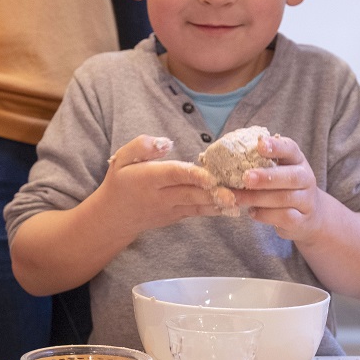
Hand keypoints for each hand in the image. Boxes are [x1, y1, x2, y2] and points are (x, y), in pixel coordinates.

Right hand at [96, 135, 232, 235]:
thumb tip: (167, 142)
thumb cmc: (120, 182)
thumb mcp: (122, 158)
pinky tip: (235, 204)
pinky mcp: (178, 216)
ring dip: (222, 202)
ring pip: (199, 205)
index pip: (173, 175)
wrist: (114, 217)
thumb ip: (142, 146)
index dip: (193, 175)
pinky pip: (199, 212)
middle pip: (192, 193)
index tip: (212, 176)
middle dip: (216, 193)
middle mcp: (161, 196)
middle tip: (239, 191)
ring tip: (245, 199)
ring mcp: (171, 209)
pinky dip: (216, 208)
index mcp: (147, 179)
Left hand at [233, 134, 322, 241]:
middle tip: (246, 177)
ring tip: (237, 197)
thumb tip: (228, 160)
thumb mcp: (278, 170)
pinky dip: (265, 215)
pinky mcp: (301, 220)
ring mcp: (306, 200)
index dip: (276, 146)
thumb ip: (261, 164)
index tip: (260, 145)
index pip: (290, 149)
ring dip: (257, 198)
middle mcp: (306, 178)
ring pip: (284, 198)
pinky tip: (252, 212)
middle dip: (266, 177)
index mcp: (297, 160)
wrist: (309, 215)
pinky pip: (284, 217)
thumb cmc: (284, 187)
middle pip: (291, 176)